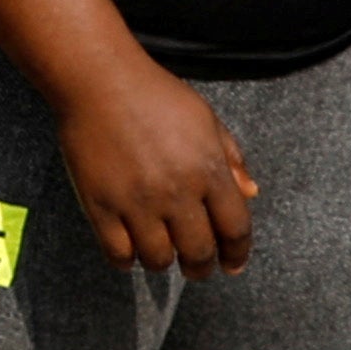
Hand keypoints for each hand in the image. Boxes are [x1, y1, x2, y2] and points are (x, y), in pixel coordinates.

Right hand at [57, 50, 256, 274]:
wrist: (100, 81)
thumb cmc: (156, 95)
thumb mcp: (206, 120)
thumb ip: (231, 159)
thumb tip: (251, 194)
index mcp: (209, 170)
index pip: (235, 230)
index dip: (237, 254)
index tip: (232, 265)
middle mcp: (177, 192)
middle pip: (198, 252)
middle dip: (201, 268)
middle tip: (196, 269)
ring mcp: (137, 201)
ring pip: (158, 259)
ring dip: (164, 263)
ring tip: (160, 254)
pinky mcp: (101, 205)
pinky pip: (118, 253)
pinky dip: (127, 260)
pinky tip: (130, 251)